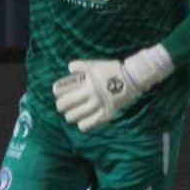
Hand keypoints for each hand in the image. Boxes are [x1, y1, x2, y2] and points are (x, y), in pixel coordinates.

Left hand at [51, 46, 173, 131]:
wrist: (132, 79)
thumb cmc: (112, 70)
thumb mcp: (96, 64)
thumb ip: (81, 65)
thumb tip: (69, 69)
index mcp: (87, 82)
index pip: (63, 90)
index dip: (57, 92)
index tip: (57, 93)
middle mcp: (91, 95)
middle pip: (66, 104)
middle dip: (60, 106)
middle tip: (61, 106)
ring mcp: (98, 106)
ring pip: (74, 116)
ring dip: (69, 116)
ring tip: (70, 115)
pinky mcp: (105, 115)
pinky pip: (87, 125)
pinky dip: (81, 124)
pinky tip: (81, 121)